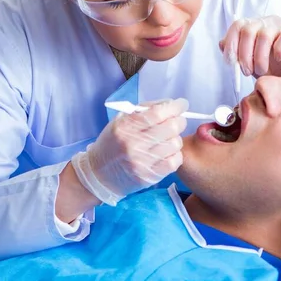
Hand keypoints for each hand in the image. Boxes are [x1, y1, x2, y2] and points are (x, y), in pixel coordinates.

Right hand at [71, 98, 187, 205]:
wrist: (99, 174)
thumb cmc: (113, 143)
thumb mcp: (121, 120)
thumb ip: (145, 110)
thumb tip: (170, 103)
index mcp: (125, 127)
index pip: (158, 113)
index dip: (175, 107)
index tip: (181, 104)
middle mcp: (133, 144)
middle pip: (171, 127)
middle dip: (179, 121)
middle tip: (177, 121)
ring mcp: (142, 162)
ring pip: (175, 144)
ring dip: (176, 138)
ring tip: (168, 139)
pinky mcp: (149, 176)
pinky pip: (175, 161)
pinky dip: (175, 154)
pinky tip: (167, 152)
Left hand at [219, 15, 280, 77]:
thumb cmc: (270, 67)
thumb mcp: (248, 62)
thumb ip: (235, 53)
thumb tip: (222, 44)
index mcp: (252, 26)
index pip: (237, 25)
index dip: (231, 43)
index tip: (231, 62)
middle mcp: (265, 22)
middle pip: (248, 30)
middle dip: (244, 54)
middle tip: (247, 71)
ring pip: (264, 35)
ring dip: (260, 57)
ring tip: (262, 71)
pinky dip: (280, 48)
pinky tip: (279, 58)